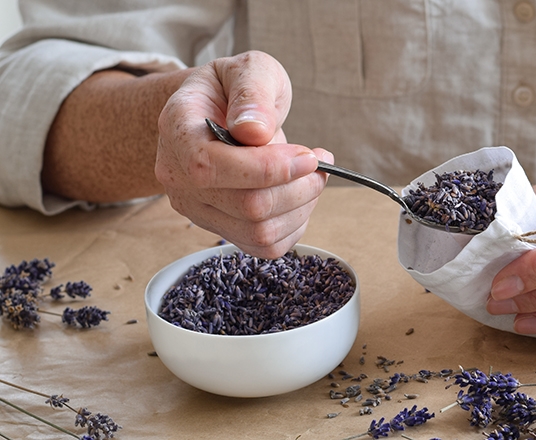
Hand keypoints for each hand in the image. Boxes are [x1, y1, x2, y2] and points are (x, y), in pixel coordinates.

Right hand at [155, 51, 332, 257]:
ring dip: (303, 205)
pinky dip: (295, 224)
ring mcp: (197, 208)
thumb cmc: (235, 89)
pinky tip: (299, 195)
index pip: (211, 167)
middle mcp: (178, 176)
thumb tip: (253, 131)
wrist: (219, 109)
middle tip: (319, 160)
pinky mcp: (221, 228)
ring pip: (260, 231)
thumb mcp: (250, 70)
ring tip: (312, 174)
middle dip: (300, 186)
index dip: (269, 168)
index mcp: (177, 130)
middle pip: (247, 206)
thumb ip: (252, 94)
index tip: (309, 155)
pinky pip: (265, 246)